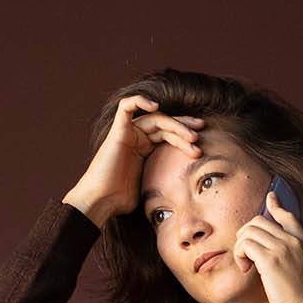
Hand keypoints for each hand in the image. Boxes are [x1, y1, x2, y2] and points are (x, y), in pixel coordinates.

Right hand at [62, 94, 205, 224]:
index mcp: (146, 150)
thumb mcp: (152, 188)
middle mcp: (137, 139)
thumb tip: (189, 192)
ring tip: (192, 137)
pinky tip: (155, 106)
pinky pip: (126, 107)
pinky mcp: (117, 131)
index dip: (185, 137)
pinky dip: (139, 101)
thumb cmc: (122, 201)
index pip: (169, 136)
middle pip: (165, 125)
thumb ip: (165, 180)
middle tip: (200, 134)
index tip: (201, 144)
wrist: (101, 202)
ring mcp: (128, 134)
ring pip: (155, 119)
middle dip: (184, 128)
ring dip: (175, 125)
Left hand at [233, 191, 302, 302]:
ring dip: (241, 247)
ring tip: (247, 266)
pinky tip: (246, 269)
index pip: (288, 216)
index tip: (270, 197)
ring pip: (249, 230)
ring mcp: (283, 248)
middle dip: (246, 236)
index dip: (276, 205)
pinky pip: (246, 244)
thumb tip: (270, 253)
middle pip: (259, 221)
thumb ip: (292, 257)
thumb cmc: (301, 300)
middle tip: (247, 257)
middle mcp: (294, 241)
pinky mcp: (270, 259)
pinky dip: (240, 255)